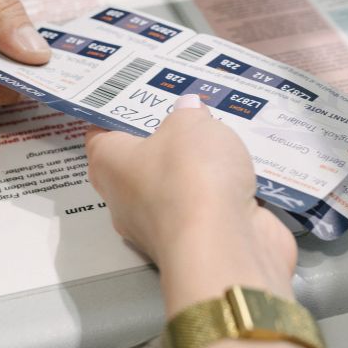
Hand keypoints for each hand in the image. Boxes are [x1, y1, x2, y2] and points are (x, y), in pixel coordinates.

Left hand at [88, 97, 337, 347]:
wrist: (227, 247)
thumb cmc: (191, 177)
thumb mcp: (190, 124)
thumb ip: (189, 114)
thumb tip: (187, 111)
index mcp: (111, 166)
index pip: (101, 138)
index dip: (116, 118)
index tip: (135, 100)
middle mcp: (129, 201)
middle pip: (141, 165)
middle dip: (165, 143)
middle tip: (189, 113)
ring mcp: (166, 228)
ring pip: (180, 189)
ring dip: (199, 171)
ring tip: (225, 137)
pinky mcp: (202, 244)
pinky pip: (212, 210)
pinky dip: (226, 195)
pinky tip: (246, 172)